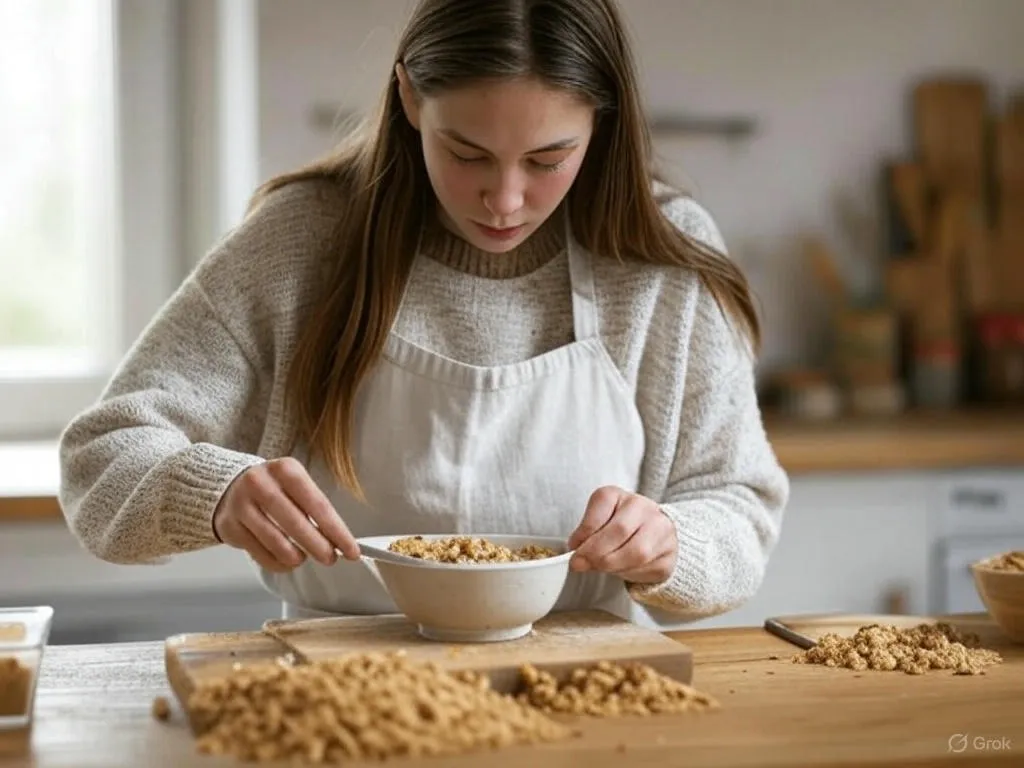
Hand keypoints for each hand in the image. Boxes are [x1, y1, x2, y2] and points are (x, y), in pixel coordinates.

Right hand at [212, 458, 359, 571]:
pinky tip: (285, 561)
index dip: (336, 530)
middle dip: (317, 545)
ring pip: (275, 541)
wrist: (229, 486)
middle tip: (330, 558)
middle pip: (295, 522)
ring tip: (302, 559)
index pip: (317, 504)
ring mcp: (241, 505)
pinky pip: (258, 553)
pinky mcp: (229, 526)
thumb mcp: (295, 485)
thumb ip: (315, 508)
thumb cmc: (273, 488)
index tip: (351, 549)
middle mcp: (260, 483)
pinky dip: (276, 563)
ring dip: (295, 557)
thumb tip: (338, 540)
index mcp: (285, 470)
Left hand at [567, 486, 676, 583]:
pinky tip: (622, 569)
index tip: (574, 548)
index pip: (600, 510)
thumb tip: (577, 556)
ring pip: (637, 553)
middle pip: (619, 531)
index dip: (584, 532)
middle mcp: (643, 507)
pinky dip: (630, 574)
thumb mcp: (595, 523)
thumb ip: (586, 536)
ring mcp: (661, 529)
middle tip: (581, 565)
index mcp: (617, 495)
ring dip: (613, 566)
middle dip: (596, 553)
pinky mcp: (670, 553)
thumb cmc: (615, 527)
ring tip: (601, 568)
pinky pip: (648, 568)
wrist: (651, 533)